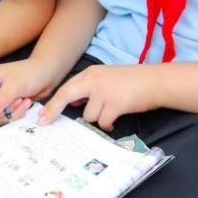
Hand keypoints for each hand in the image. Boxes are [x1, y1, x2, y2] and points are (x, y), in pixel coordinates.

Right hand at [0, 57, 63, 124]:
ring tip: (23, 101)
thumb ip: (2, 98)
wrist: (46, 75)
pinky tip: (25, 104)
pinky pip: (5, 118)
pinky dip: (16, 114)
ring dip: (11, 112)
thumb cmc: (30, 73)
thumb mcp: (15, 85)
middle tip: (16, 100)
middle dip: (2, 109)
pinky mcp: (6, 106)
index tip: (0, 102)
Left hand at [39, 64, 165, 130]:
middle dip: (54, 110)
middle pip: (67, 96)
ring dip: (97, 118)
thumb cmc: (132, 82)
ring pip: (88, 115)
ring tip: (110, 112)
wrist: (155, 81)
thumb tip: (73, 103)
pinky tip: (116, 119)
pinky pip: (103, 122)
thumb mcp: (106, 79)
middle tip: (44, 122)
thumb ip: (89, 88)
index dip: (52, 103)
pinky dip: (108, 124)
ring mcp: (104, 92)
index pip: (65, 88)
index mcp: (91, 73)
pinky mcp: (115, 104)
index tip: (41, 116)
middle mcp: (94, 80)